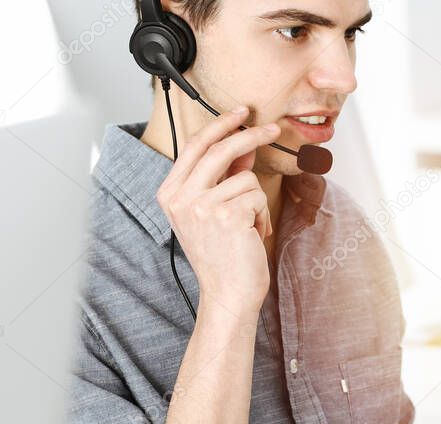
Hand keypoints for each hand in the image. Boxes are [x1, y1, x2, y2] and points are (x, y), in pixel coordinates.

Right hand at [155, 106, 281, 314]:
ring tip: (248, 227)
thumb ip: (225, 176)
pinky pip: (257, 196)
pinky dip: (262, 215)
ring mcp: (201, 205)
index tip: (240, 113)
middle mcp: (180, 198)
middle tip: (270, 129)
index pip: (195, 146)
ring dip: (256, 201)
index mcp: (170, 194)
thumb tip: (244, 144)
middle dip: (250, 135)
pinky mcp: (227, 215)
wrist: (228, 294)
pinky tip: (251, 235)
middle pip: (220, 148)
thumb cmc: (223, 255)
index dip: (220, 124)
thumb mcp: (215, 210)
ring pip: (245, 177)